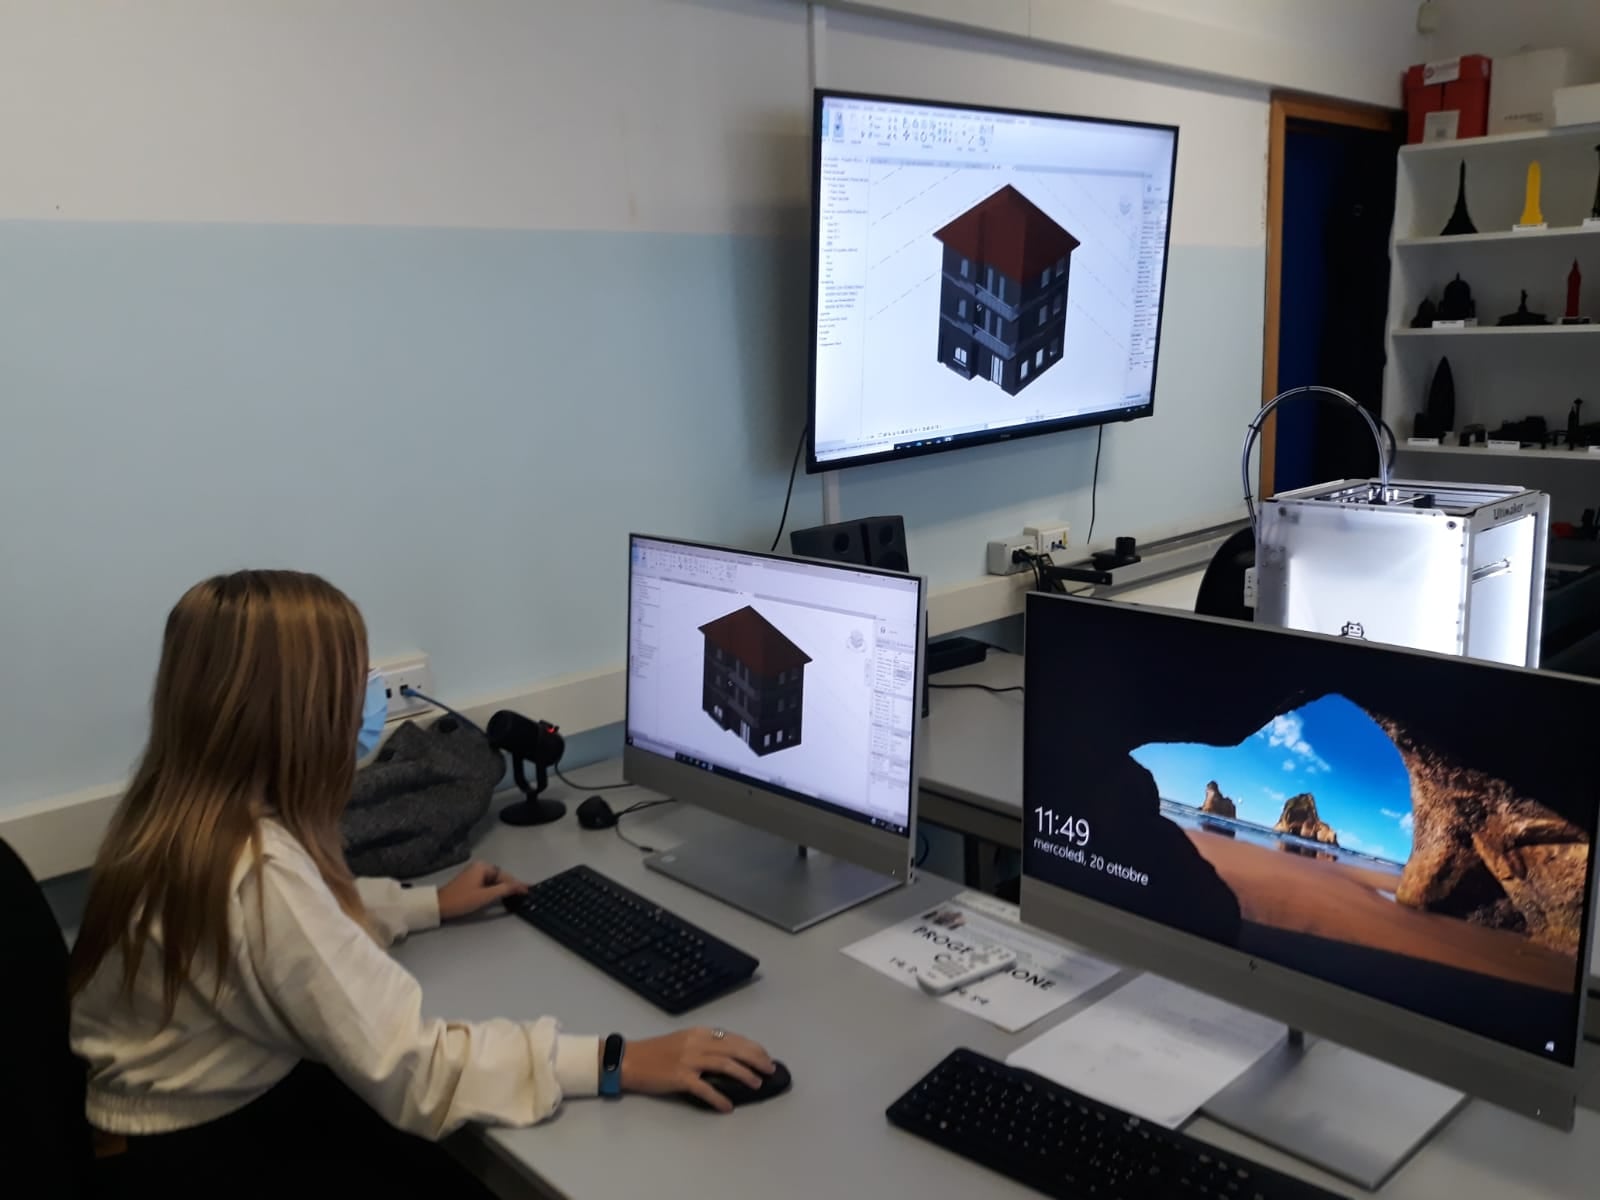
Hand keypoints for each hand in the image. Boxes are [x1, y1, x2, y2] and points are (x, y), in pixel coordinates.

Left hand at [436, 861, 527, 920]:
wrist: (440, 905)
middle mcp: (480, 866)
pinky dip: (495, 889)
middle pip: (501, 877)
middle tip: (525, 893)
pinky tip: (502, 895)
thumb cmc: (462, 900)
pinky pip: (488, 883)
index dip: (517, 884)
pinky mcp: (471, 880)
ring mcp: (475, 873)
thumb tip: (520, 886)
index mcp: (484, 867)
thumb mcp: (485, 896)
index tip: (529, 890)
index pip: (505, 876)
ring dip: (504, 888)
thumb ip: (504, 890)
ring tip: (517, 895)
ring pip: (495, 881)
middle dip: (511, 885)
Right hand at [619, 1028, 774, 1112]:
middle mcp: (697, 1042)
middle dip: (756, 1059)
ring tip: (756, 1084)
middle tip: (770, 1070)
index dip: (753, 1047)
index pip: (733, 1038)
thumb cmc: (657, 1051)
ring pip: (725, 1065)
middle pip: (734, 1049)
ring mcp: (689, 1059)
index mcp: (699, 1032)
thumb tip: (730, 1055)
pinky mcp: (680, 1077)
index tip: (765, 1056)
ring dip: (744, 1075)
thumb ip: (705, 1044)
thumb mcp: (684, 1040)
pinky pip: (705, 1088)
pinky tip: (728, 1106)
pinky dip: (719, 1098)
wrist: (631, 1060)